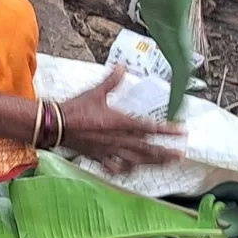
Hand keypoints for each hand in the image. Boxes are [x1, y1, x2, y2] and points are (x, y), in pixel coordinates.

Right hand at [58, 66, 184, 174]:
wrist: (56, 125)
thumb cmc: (76, 109)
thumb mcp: (95, 93)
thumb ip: (111, 81)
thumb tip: (122, 67)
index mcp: (120, 122)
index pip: (149, 127)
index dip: (167, 130)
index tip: (181, 131)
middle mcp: (118, 139)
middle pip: (147, 149)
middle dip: (166, 152)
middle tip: (181, 154)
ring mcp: (110, 151)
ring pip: (137, 160)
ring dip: (154, 162)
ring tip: (167, 164)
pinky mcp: (99, 157)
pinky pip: (117, 167)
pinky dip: (128, 169)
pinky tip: (134, 169)